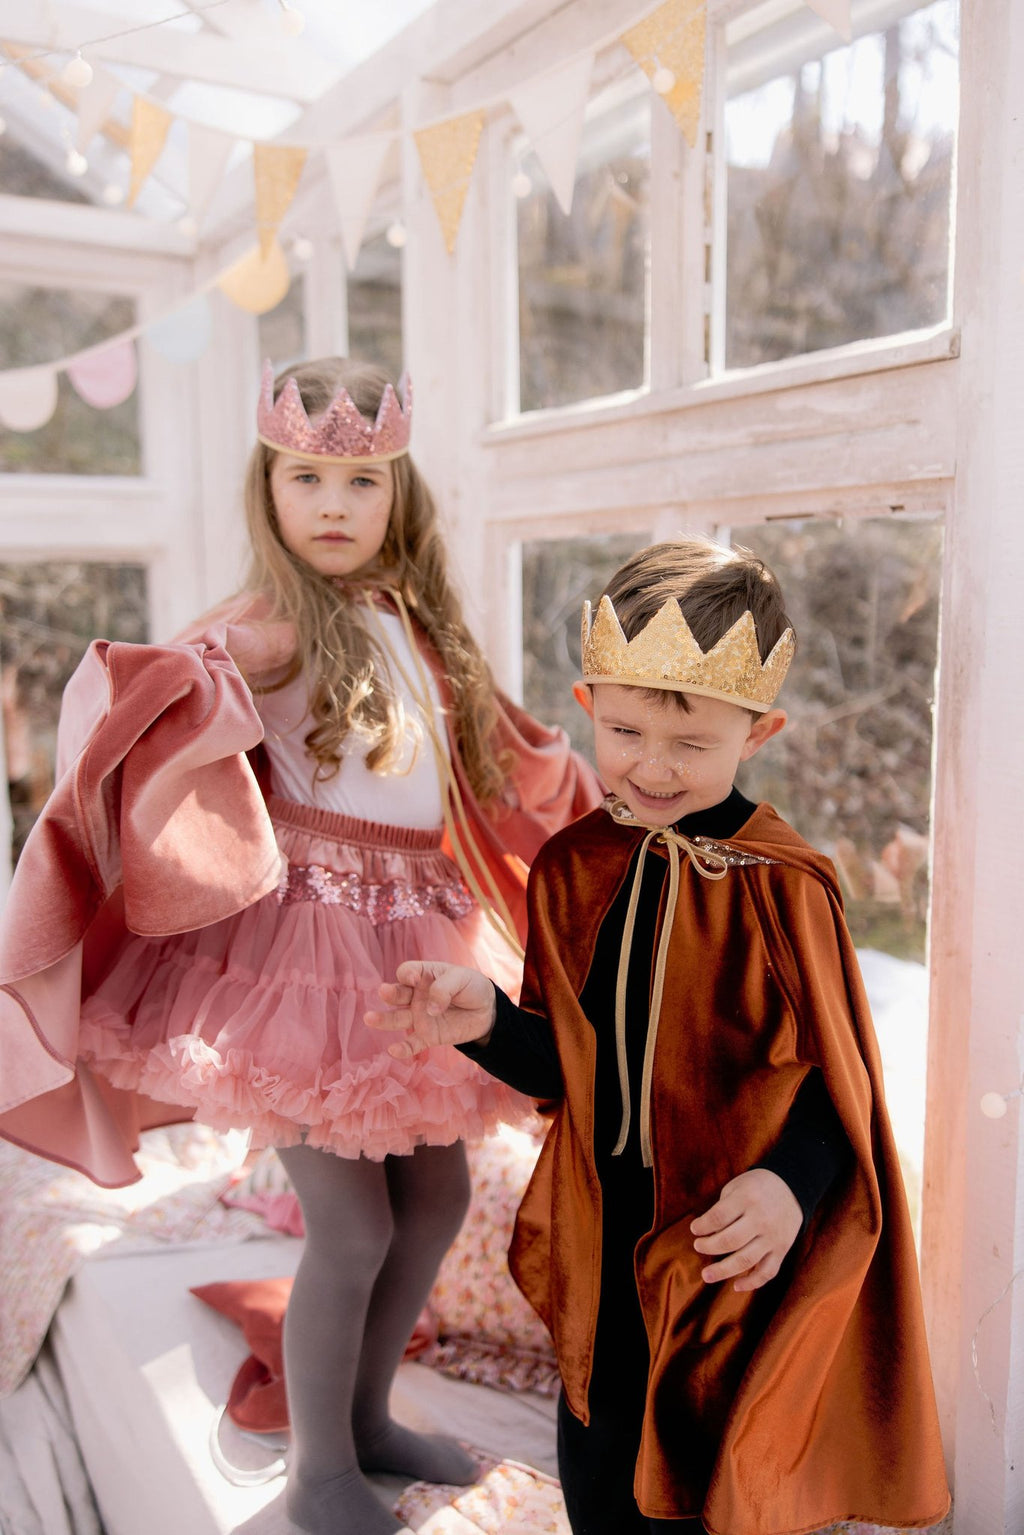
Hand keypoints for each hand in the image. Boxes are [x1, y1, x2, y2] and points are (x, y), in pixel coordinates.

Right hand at [365, 960, 496, 1058]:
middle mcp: (416, 996)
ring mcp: (419, 1016)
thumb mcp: (461, 979)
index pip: (407, 971)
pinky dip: (402, 1049)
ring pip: (398, 1018)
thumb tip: (431, 1010)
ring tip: (370, 1019)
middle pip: (397, 994)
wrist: (486, 1010)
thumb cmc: (470, 987)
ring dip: (384, 1019)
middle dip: (390, 993)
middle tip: (384, 992)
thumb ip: (444, 989)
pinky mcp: (427, 1036)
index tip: (411, 978)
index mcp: (423, 975)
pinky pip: (412, 1044)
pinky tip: (394, 1050)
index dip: (407, 974)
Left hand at [690, 1168, 801, 1291]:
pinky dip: (752, 1282)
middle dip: (709, 1247)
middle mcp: (761, 1219)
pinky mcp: (782, 1250)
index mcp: (746, 1198)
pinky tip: (736, 1285)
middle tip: (698, 1246)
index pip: (718, 1217)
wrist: (791, 1187)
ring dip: (723, 1270)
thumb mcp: (736, 1187)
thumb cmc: (755, 1187)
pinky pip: (768, 1272)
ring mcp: (773, 1237)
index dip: (702, 1226)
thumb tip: (708, 1237)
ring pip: (746, 1260)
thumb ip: (722, 1209)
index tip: (695, 1229)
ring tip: (706, 1275)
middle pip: (730, 1241)